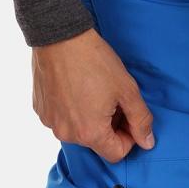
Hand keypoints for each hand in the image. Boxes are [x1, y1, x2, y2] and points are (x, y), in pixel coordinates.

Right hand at [32, 29, 154, 162]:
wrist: (58, 34)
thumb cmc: (94, 60)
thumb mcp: (127, 90)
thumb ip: (141, 120)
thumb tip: (147, 143)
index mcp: (91, 133)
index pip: (116, 154)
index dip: (128, 138)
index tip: (128, 118)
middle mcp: (68, 135)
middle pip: (98, 143)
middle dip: (109, 127)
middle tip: (112, 101)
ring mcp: (51, 123)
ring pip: (79, 132)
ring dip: (90, 120)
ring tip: (93, 93)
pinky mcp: (41, 110)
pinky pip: (62, 120)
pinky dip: (72, 111)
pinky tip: (75, 90)